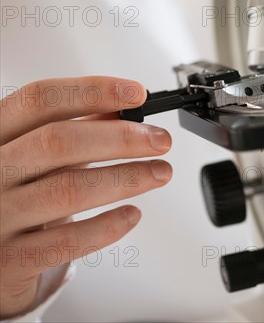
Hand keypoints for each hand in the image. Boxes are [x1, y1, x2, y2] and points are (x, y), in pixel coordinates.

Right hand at [0, 77, 172, 318]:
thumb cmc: (12, 195)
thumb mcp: (31, 155)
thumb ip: (70, 130)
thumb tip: (123, 109)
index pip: (40, 100)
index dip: (92, 92)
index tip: (137, 94)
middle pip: (58, 142)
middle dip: (121, 138)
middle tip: (160, 141)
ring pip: (68, 190)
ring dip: (126, 178)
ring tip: (160, 172)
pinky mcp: (10, 260)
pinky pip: (66, 241)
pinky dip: (106, 226)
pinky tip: (132, 214)